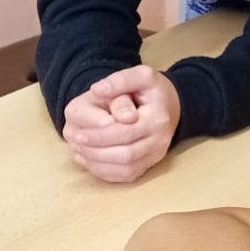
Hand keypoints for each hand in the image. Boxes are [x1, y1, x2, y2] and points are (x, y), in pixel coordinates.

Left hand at [61, 65, 179, 183]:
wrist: (173, 105)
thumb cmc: (153, 90)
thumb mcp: (141, 74)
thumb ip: (120, 80)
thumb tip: (98, 90)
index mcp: (157, 118)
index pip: (125, 133)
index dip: (100, 136)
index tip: (78, 134)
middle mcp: (160, 140)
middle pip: (125, 154)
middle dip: (96, 151)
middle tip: (76, 143)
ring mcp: (156, 155)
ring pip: (126, 169)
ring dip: (99, 164)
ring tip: (79, 152)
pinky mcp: (150, 165)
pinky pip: (127, 175)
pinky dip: (106, 172)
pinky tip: (90, 160)